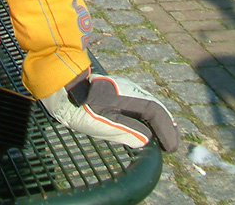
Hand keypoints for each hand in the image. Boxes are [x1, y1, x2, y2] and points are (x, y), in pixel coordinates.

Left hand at [41, 71, 178, 151]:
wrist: (62, 87)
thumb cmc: (79, 107)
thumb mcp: (102, 124)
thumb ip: (126, 131)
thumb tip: (146, 139)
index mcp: (126, 96)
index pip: (155, 112)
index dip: (166, 130)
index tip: (171, 147)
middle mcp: (129, 88)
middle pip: (155, 106)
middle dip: (167, 125)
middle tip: (172, 144)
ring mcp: (124, 87)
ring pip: (149, 103)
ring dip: (159, 120)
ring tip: (166, 137)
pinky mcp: (118, 90)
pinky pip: (140, 102)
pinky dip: (150, 115)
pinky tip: (149, 124)